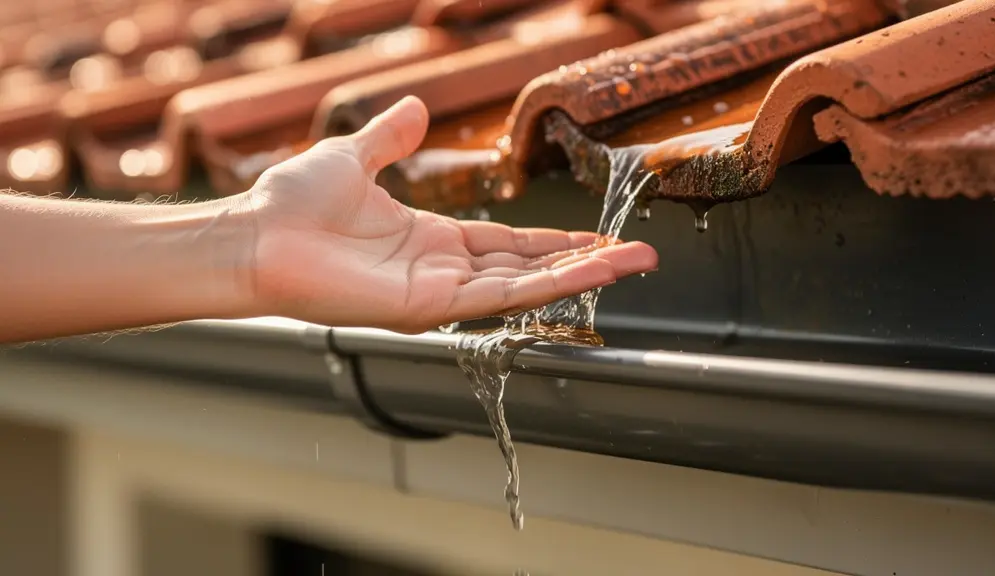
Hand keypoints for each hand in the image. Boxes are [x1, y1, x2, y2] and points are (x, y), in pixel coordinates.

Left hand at [241, 96, 657, 333]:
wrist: (253, 234)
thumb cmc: (292, 204)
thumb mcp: (354, 157)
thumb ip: (391, 139)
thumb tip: (418, 108)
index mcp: (429, 239)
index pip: (507, 243)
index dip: (553, 240)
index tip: (595, 237)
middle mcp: (440, 270)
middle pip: (527, 268)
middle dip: (584, 263)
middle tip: (638, 257)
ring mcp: (436, 292)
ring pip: (523, 285)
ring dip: (579, 275)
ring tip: (632, 264)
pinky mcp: (425, 305)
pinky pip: (496, 297)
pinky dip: (543, 286)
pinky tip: (584, 272)